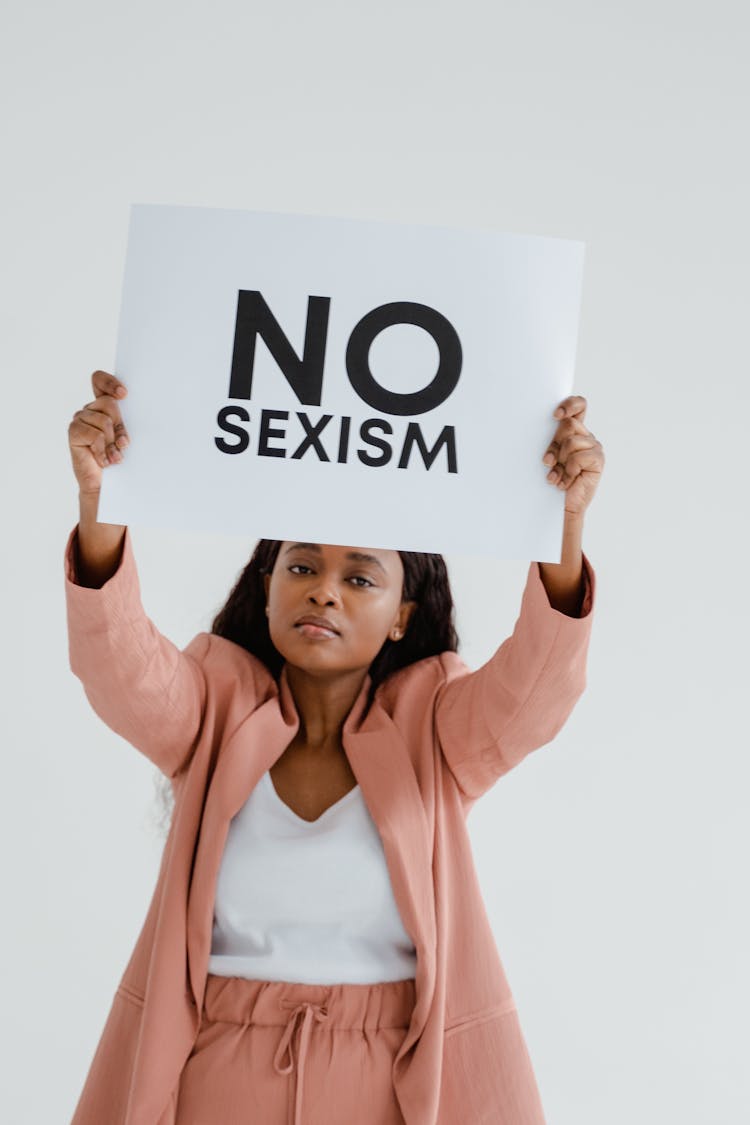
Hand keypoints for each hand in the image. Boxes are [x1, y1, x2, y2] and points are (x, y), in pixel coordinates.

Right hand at [68, 370, 129, 494]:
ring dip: (113, 442)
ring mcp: (80, 419)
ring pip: (104, 420)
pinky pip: (94, 435)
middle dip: (121, 425)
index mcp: (102, 406)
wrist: (104, 485)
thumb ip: (125, 421)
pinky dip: (103, 450)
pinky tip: (104, 461)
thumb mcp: (124, 437)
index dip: (109, 382)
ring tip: (115, 457)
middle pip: (109, 403)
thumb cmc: (118, 460)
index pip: (99, 381)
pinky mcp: (74, 432)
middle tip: (124, 445)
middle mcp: (89, 410)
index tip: (124, 394)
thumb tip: (136, 409)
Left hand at [542, 395, 603, 517]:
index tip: (556, 415)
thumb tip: (551, 423)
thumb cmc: (555, 479)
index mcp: (576, 431)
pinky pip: (578, 457)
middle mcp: (587, 437)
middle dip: (554, 445)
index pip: (580, 405)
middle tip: (548, 462)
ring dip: (560, 461)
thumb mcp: (551, 456)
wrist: (563, 505)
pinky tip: (565, 482)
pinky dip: (568, 471)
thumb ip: (553, 440)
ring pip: (571, 441)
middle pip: (568, 424)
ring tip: (557, 476)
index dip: (570, 405)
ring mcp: (594, 447)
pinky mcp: (598, 460)